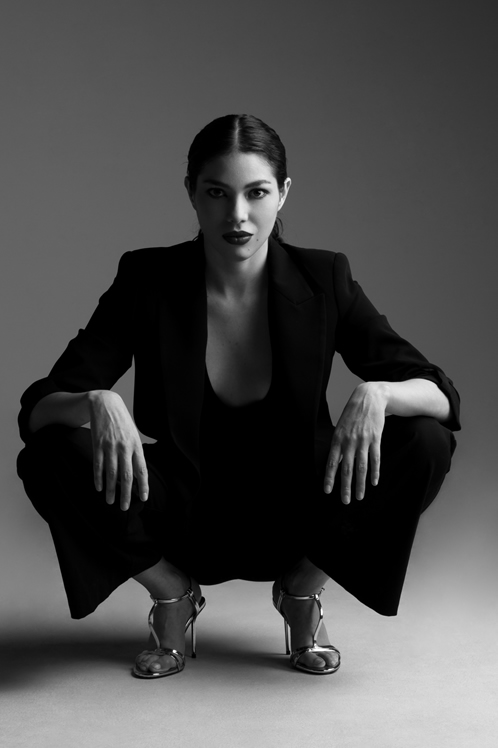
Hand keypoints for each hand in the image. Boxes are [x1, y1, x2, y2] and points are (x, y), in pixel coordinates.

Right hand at [88, 390, 148, 510]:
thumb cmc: (122, 423)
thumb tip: (137, 475)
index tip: (143, 498)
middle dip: (126, 494)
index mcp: (136, 445)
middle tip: (124, 507)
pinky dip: (98, 478)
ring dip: (111, 490)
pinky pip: (98, 465)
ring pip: (111, 473)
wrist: (105, 404)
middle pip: (127, 476)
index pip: (142, 470)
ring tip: (110, 501)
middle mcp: (125, 447)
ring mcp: (110, 446)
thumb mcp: (133, 435)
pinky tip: (99, 488)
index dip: (143, 485)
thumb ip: (135, 454)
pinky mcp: (97, 444)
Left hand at [323, 382, 388, 503]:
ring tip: (359, 497)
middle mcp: (349, 441)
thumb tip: (334, 464)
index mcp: (337, 439)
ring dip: (360, 483)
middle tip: (345, 501)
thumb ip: (338, 446)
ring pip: (361, 467)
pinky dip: (374, 471)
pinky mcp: (376, 438)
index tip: (327, 491)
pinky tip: (374, 482)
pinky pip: (375, 458)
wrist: (369, 397)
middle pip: (346, 468)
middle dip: (345, 486)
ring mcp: (363, 440)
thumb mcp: (340, 428)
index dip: (329, 477)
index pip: (331, 462)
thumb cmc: (352, 414)